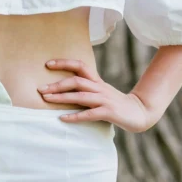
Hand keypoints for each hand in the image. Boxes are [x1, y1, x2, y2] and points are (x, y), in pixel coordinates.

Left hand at [38, 58, 156, 132]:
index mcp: (97, 81)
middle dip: (57, 84)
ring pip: (80, 96)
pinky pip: (89, 114)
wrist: (140, 113)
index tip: (47, 64)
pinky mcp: (109, 113)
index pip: (80, 66)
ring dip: (62, 97)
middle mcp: (99, 88)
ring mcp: (104, 100)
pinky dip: (75, 116)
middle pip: (76, 81)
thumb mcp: (101, 92)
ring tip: (47, 99)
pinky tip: (62, 118)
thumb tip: (65, 88)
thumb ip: (86, 88)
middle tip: (41, 89)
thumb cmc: (116, 103)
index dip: (64, 63)